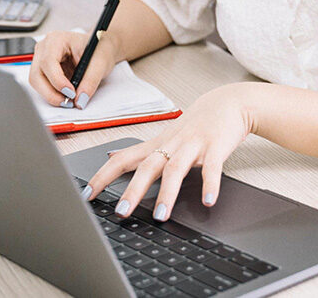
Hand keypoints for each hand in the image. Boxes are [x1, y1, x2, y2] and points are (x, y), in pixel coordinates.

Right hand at [29, 30, 119, 108]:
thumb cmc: (99, 48)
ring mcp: (41, 59)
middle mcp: (45, 48)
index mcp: (56, 39)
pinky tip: (66, 94)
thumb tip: (80, 100)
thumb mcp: (100, 63)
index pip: (48, 62)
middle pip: (37, 75)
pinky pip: (41, 85)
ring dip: (51, 94)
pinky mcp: (44, 70)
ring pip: (37, 82)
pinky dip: (53, 93)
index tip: (70, 92)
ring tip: (69, 99)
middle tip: (68, 102)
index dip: (57, 80)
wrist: (100, 48)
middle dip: (51, 92)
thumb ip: (90, 81)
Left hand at [81, 83, 255, 220]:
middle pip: (148, 167)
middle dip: (133, 190)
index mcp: (157, 144)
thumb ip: (139, 150)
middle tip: (121, 212)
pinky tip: (208, 201)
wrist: (230, 102)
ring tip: (161, 215)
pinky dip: (210, 184)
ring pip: (176, 168)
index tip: (87, 195)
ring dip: (168, 192)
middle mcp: (172, 144)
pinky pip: (213, 168)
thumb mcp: (164, 135)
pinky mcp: (217, 147)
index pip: (123, 159)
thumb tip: (111, 156)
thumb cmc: (196, 123)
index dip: (103, 176)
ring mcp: (194, 145)